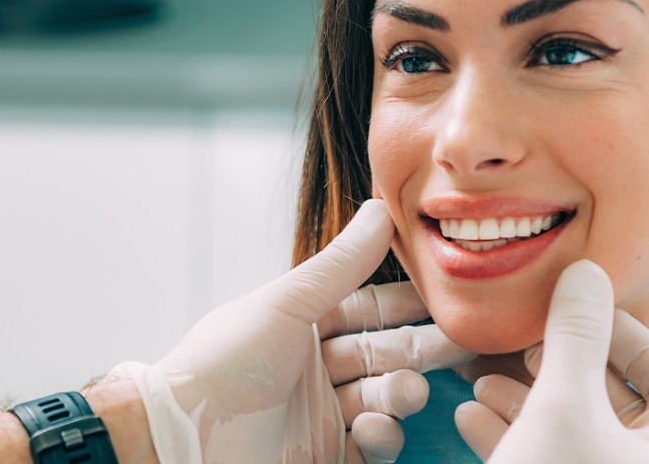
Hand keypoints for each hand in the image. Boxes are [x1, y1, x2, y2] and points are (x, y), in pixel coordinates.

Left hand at [111, 199, 470, 463]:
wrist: (184, 433)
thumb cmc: (222, 362)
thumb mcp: (284, 305)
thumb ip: (340, 265)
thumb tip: (382, 208)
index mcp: (301, 324)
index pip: (368, 308)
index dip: (408, 303)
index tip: (450, 296)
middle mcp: (313, 366)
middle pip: (384, 353)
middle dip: (421, 350)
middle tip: (464, 345)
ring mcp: (320, 413)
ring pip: (383, 398)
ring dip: (401, 393)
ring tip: (405, 391)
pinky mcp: (324, 454)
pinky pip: (372, 445)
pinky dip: (382, 436)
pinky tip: (376, 429)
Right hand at [454, 260, 648, 462]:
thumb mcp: (562, 406)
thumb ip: (574, 337)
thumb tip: (584, 273)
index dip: (624, 336)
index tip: (576, 310)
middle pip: (612, 403)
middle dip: (557, 366)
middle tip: (522, 343)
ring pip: (568, 433)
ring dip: (523, 399)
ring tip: (482, 376)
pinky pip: (540, 459)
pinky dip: (508, 435)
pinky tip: (469, 414)